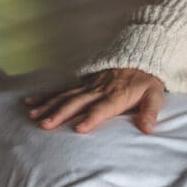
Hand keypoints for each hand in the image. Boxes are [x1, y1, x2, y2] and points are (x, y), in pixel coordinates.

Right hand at [23, 68, 165, 133]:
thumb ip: (151, 112)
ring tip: (34, 116)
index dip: (91, 118)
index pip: (102, 108)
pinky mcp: (82, 83)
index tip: (79, 128)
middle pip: (77, 103)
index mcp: (117, 95)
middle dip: (61, 114)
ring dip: (49, 106)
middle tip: (46, 125)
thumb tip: (147, 129)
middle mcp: (99, 90)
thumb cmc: (147, 81)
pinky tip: (31, 102)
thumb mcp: (155, 95)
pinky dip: (46, 96)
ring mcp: (88, 86)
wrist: (140, 57)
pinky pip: (62, 90)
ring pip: (65, 96)